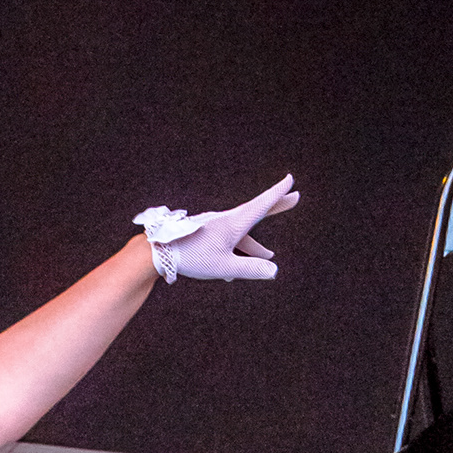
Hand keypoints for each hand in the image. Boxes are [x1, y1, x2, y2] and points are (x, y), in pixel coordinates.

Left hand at [144, 174, 298, 280]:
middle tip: (293, 197)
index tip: (290, 180)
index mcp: (234, 223)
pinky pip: (226, 242)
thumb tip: (273, 271)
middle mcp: (226, 221)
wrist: (159, 252)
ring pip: (241, 234)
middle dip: (275, 207)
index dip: (278, 194)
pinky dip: (234, 252)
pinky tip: (231, 272)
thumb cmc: (191, 257)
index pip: (262, 205)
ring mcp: (215, 227)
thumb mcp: (224, 265)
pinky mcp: (205, 234)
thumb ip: (249, 269)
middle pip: (256, 212)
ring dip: (253, 245)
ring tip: (267, 255)